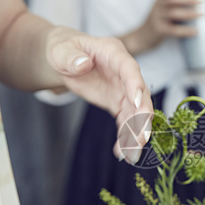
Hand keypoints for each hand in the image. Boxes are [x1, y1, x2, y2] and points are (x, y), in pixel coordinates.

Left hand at [45, 28, 152, 160]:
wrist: (67, 60)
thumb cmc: (65, 50)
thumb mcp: (62, 51)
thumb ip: (71, 57)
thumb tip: (83, 65)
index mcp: (114, 53)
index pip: (129, 69)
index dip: (135, 84)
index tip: (138, 103)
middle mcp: (125, 72)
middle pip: (140, 95)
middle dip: (142, 117)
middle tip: (142, 137)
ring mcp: (124, 89)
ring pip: (136, 112)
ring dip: (136, 133)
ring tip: (132, 154)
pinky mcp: (119, 103)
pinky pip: (125, 121)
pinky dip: (125, 137)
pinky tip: (122, 152)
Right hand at [137, 0, 200, 49]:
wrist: (141, 38)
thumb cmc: (158, 24)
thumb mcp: (162, 11)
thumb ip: (174, 6)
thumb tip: (195, 2)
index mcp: (159, 0)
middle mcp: (157, 7)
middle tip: (203, 1)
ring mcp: (157, 18)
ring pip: (174, 13)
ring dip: (190, 13)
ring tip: (203, 13)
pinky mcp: (158, 31)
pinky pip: (173, 30)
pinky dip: (186, 30)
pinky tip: (195, 31)